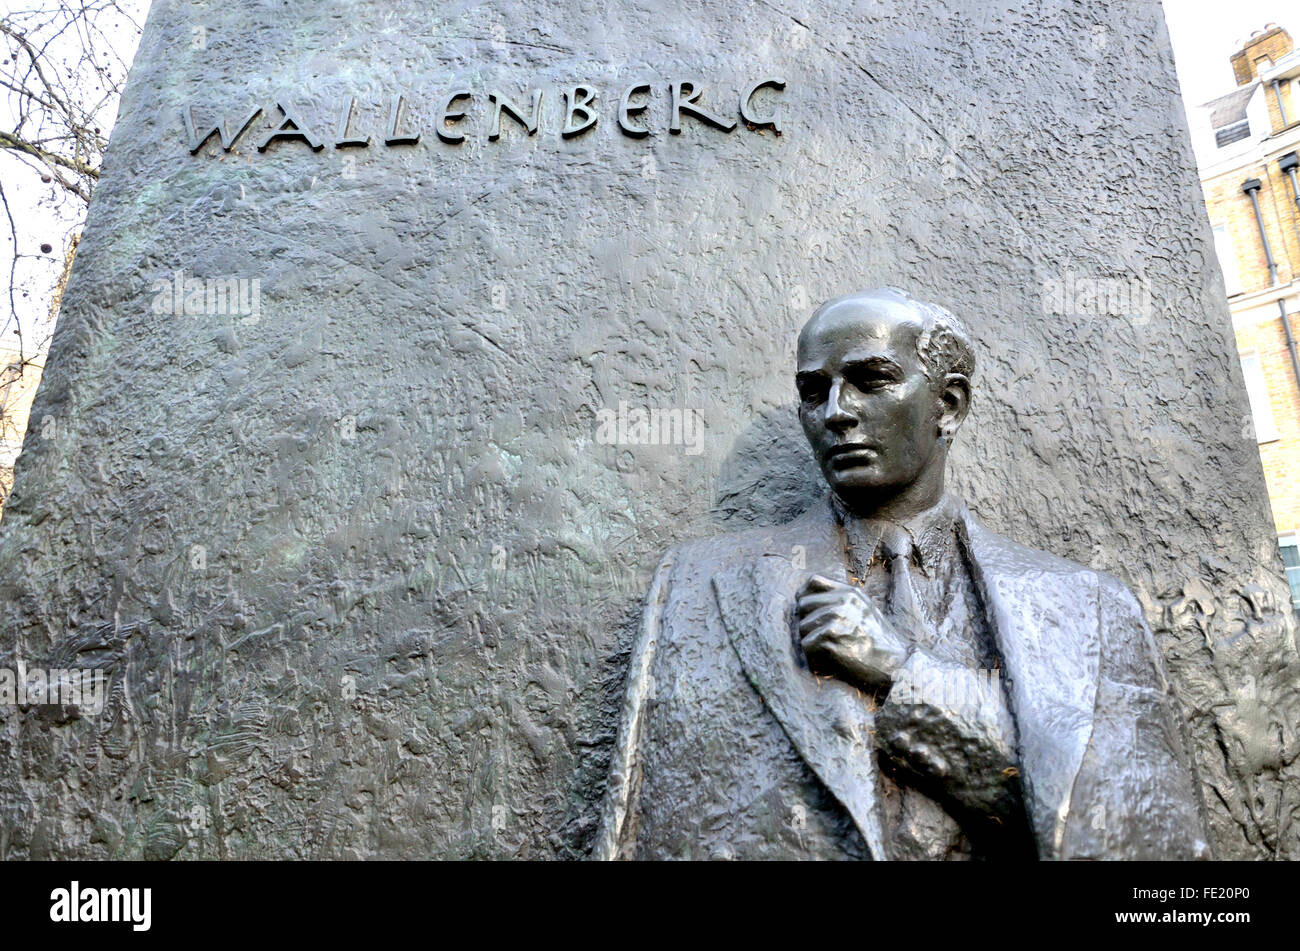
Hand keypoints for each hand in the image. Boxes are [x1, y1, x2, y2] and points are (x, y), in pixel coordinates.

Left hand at [795, 574, 908, 693]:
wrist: (895, 664)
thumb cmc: (878, 641)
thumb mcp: (864, 609)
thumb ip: (841, 599)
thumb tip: (806, 597)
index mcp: (850, 593)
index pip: (813, 582)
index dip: (806, 596)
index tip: (809, 611)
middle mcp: (841, 601)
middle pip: (802, 605)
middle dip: (808, 622)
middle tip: (824, 638)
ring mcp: (835, 618)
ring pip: (802, 627)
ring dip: (812, 642)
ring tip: (832, 650)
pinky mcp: (830, 637)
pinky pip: (806, 645)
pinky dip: (814, 657)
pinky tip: (831, 660)